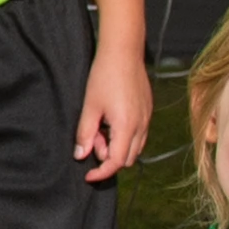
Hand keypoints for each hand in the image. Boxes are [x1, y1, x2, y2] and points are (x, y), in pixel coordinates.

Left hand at [77, 53, 150, 182]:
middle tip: (92, 140)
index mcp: (127, 126)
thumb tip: (81, 155)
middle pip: (128, 158)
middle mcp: (141, 125)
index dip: (102, 172)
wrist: (123, 53)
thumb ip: (85, 133)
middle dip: (108, 157)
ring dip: (117, 146)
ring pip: (135, 147)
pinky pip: (139, 134)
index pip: (117, 162)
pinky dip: (124, 137)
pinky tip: (110, 121)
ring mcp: (147, 118)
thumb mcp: (89, 106)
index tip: (88, 175)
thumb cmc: (104, 76)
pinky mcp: (147, 111)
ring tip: (100, 128)